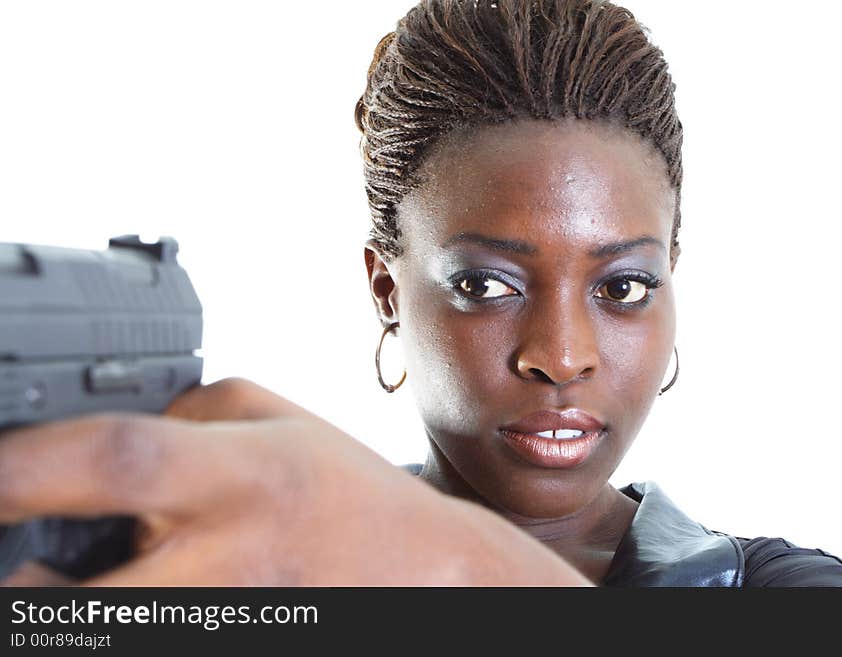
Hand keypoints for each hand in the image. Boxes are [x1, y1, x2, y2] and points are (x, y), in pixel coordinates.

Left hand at [0, 379, 590, 585]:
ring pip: (92, 635)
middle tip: (7, 542)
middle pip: (72, 600)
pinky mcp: (222, 647)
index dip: (22, 462)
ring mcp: (224, 623)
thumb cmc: (348, 489)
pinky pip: (139, 638)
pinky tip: (137, 580)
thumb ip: (180, 416)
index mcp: (246, 476)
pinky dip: (110, 612)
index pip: (119, 461)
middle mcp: (228, 561)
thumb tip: (96, 438)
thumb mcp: (274, 418)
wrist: (420, 572)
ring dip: (51, 606)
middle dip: (10, 584)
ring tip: (71, 568)